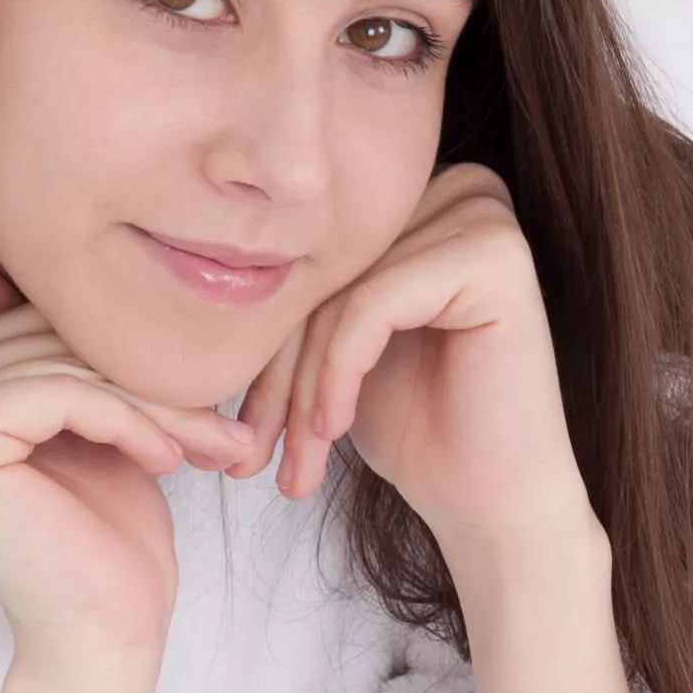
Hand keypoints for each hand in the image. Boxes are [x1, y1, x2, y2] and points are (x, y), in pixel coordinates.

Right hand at [0, 274, 262, 689]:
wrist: (102, 638)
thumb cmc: (99, 537)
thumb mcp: (79, 422)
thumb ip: (35, 351)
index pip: (27, 327)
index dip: (116, 355)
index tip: (192, 393)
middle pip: (42, 339)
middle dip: (140, 375)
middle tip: (218, 418)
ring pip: (62, 364)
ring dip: (152, 401)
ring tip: (210, 442)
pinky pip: (63, 390)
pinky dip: (132, 419)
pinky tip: (170, 460)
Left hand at [239, 167, 591, 567]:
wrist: (493, 505)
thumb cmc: (419, 431)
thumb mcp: (334, 350)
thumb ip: (296, 293)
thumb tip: (196, 257)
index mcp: (423, 197)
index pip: (312, 258)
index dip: (266, 345)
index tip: (241, 432)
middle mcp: (460, 187)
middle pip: (324, 270)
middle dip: (279, 371)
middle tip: (254, 456)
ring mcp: (485, 215)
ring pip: (341, 291)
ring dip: (302, 385)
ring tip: (296, 461)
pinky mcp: (496, 256)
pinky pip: (372, 303)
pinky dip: (340, 372)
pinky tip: (336, 428)